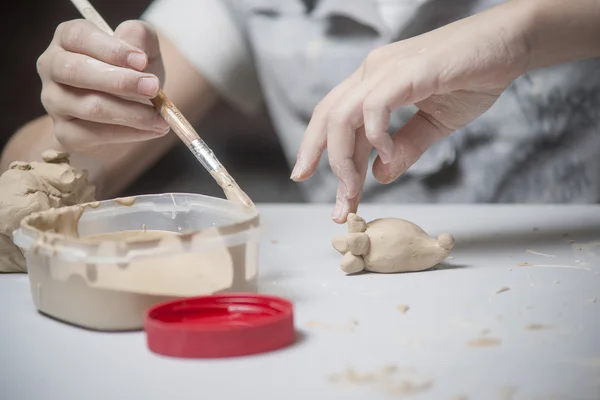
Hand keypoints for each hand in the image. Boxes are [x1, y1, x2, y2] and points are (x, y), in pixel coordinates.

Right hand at [37, 19, 168, 152]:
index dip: (110, 49)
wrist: (132, 106)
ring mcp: (54, 101)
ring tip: (161, 117)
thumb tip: (136, 55)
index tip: (142, 61)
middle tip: (153, 88)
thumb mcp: (142, 46)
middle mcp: (52, 67)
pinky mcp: (64, 132)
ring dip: (132, 113)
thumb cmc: (134, 70)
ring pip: (90, 107)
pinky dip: (129, 133)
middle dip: (120, 81)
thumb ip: (139, 37)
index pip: (78, 37)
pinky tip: (152, 130)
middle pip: (76, 71)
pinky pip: (94, 135)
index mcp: (67, 38)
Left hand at [292, 4, 530, 222]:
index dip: (323, 154)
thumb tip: (380, 175)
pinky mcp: (408, 71)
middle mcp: (372, 72)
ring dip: (344, 159)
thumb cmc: (473, 78)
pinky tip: (387, 155)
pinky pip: (375, 105)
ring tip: (354, 190)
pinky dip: (375, 135)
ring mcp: (387, 69)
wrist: (509, 45)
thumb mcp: (434, 124)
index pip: (336, 121)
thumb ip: (406, 148)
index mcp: (374, 83)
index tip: (322, 187)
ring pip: (343, 115)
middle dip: (319, 160)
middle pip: (328, 117)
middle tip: (335, 204)